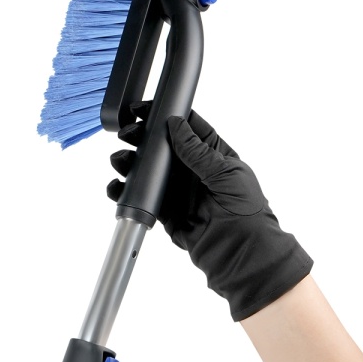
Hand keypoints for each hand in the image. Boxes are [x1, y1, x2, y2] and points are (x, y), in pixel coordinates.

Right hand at [107, 101, 311, 319]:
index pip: (186, 126)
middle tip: (127, 134)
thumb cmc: (246, 212)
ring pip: (146, 169)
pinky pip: (141, 197)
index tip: (144, 109)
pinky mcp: (164, 210)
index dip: (165, 115)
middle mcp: (192, 169)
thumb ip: (198, 151)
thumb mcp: (225, 174)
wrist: (240, 252)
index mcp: (212, 154)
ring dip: (129, 162)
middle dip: (141, 137)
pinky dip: (125, 191)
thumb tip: (176, 124)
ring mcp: (176, 189)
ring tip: (119, 160)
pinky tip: (116, 186)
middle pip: (160, 145)